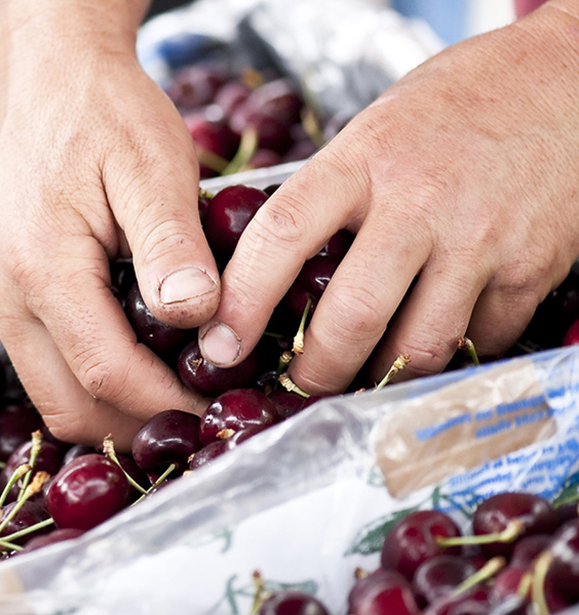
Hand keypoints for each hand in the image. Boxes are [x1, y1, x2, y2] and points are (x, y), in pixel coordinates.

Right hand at [0, 1, 216, 443]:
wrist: (51, 78)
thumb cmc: (104, 111)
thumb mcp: (154, 164)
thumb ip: (172, 244)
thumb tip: (197, 318)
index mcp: (41, 267)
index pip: (105, 372)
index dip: (169, 405)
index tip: (222, 411)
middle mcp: (7, 296)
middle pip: (69, 406)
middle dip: (139, 427)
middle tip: (205, 422)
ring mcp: (2, 299)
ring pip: (54, 396)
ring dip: (116, 412)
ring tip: (180, 400)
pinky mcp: (11, 296)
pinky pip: (49, 368)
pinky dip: (96, 386)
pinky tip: (145, 368)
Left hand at [198, 2, 578, 392]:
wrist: (564, 77)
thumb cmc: (454, 106)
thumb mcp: (372, 131)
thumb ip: (327, 196)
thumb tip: (264, 273)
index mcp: (360, 161)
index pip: (280, 236)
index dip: (242, 302)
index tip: (220, 347)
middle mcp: (419, 201)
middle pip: (353, 316)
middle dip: (317, 371)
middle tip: (300, 387)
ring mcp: (479, 237)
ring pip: (419, 345)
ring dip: (383, 377)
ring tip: (363, 380)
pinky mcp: (533, 266)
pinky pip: (481, 339)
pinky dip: (452, 355)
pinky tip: (433, 341)